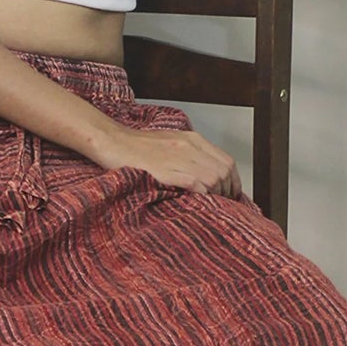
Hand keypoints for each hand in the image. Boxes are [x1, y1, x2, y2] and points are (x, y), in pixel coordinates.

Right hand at [98, 125, 243, 198]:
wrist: (112, 141)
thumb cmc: (137, 146)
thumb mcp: (170, 143)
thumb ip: (190, 154)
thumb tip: (206, 175)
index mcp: (192, 139)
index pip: (227, 161)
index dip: (234, 181)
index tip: (231, 194)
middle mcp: (189, 146)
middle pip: (224, 171)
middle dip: (227, 191)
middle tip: (222, 204)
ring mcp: (178, 158)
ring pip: (213, 178)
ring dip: (215, 195)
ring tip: (210, 206)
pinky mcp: (165, 170)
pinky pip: (195, 184)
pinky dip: (201, 195)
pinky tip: (196, 202)